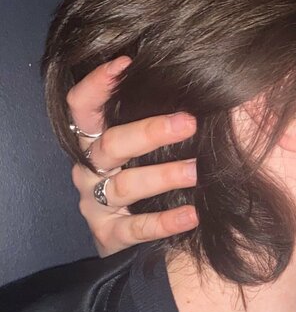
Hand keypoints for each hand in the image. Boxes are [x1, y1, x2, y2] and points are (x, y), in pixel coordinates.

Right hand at [67, 58, 198, 255]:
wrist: (129, 249)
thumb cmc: (144, 185)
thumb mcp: (143, 152)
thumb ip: (154, 123)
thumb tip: (197, 92)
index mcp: (92, 143)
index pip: (82, 107)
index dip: (97, 84)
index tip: (127, 63)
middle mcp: (88, 171)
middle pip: (110, 145)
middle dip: (149, 132)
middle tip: (188, 122)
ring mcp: (95, 204)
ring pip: (124, 186)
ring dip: (161, 176)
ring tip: (195, 171)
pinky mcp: (109, 237)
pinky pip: (136, 228)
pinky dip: (164, 221)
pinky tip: (191, 214)